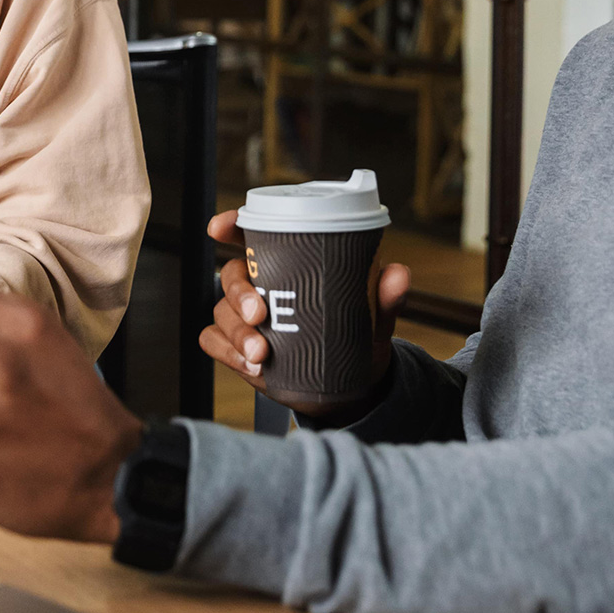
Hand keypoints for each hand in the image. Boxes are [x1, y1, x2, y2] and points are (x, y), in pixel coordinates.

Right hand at [198, 210, 410, 424]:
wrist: (349, 386)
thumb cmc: (356, 337)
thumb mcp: (373, 317)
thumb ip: (385, 297)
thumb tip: (399, 275)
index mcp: (286, 265)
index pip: (251, 237)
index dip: (231, 226)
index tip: (220, 227)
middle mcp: (260, 287)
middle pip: (230, 276)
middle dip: (238, 293)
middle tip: (259, 314)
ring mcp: (245, 319)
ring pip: (221, 313)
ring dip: (236, 333)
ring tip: (262, 354)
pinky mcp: (237, 348)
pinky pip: (215, 343)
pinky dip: (229, 353)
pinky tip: (253, 367)